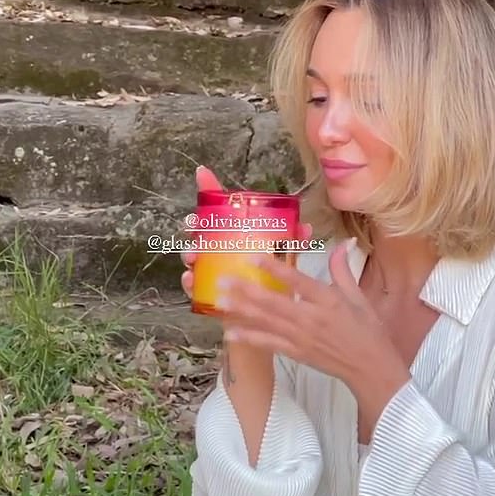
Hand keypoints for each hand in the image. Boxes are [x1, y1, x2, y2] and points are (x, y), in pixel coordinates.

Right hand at [180, 166, 312, 301]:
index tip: (203, 174)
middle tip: (193, 223)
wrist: (268, 321)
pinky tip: (189, 278)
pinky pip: (193, 286)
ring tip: (192, 254)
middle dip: (194, 225)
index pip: (222, 208)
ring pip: (193, 257)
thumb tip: (305, 228)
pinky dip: (189, 282)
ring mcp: (211, 271)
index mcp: (238, 237)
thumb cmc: (273, 286)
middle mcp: (221, 251)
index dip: (210, 189)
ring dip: (189, 252)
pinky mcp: (207, 295)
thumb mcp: (285, 261)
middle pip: (201, 231)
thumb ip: (292, 244)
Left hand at [214, 239, 410, 394]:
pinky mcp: (296, 353)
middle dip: (245, 290)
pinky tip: (230, 332)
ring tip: (219, 300)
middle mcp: (311, 318)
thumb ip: (342, 270)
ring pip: (266, 321)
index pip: (297, 280)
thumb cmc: (368, 332)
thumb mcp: (358, 297)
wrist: (370, 368)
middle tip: (223, 278)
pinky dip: (249, 338)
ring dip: (241, 310)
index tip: (253, 257)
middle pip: (273, 302)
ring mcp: (301, 337)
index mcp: (328, 300)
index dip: (273, 268)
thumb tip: (341, 243)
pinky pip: (269, 344)